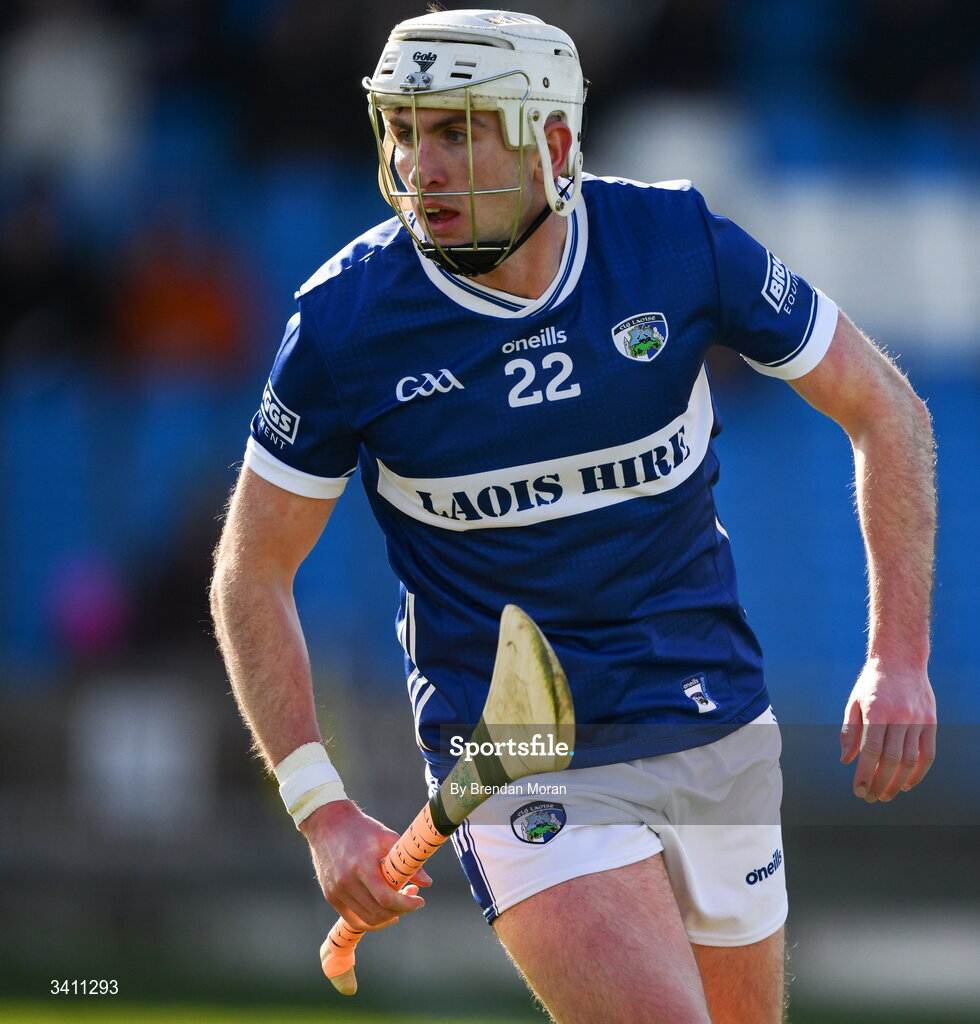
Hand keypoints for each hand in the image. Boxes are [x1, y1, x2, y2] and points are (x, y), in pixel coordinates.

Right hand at [299, 800, 431, 929]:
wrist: (328, 823)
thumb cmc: (362, 829)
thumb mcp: (387, 837)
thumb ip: (407, 861)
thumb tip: (427, 882)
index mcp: (362, 865)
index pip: (386, 899)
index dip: (406, 904)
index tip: (420, 901)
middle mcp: (346, 882)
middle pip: (378, 913)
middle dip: (400, 910)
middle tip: (412, 898)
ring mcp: (336, 891)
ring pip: (366, 919)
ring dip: (387, 917)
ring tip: (398, 903)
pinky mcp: (330, 895)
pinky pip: (352, 919)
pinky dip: (370, 920)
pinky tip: (382, 913)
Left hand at [840, 659, 936, 801]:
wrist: (901, 659)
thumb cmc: (872, 683)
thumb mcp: (854, 702)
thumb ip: (850, 731)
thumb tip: (846, 760)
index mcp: (877, 712)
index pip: (870, 752)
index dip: (864, 775)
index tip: (858, 791)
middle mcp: (899, 717)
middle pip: (891, 760)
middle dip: (880, 783)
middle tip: (871, 798)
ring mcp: (918, 720)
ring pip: (910, 760)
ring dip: (898, 782)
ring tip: (886, 794)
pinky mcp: (931, 722)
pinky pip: (927, 754)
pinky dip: (918, 773)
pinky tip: (906, 784)